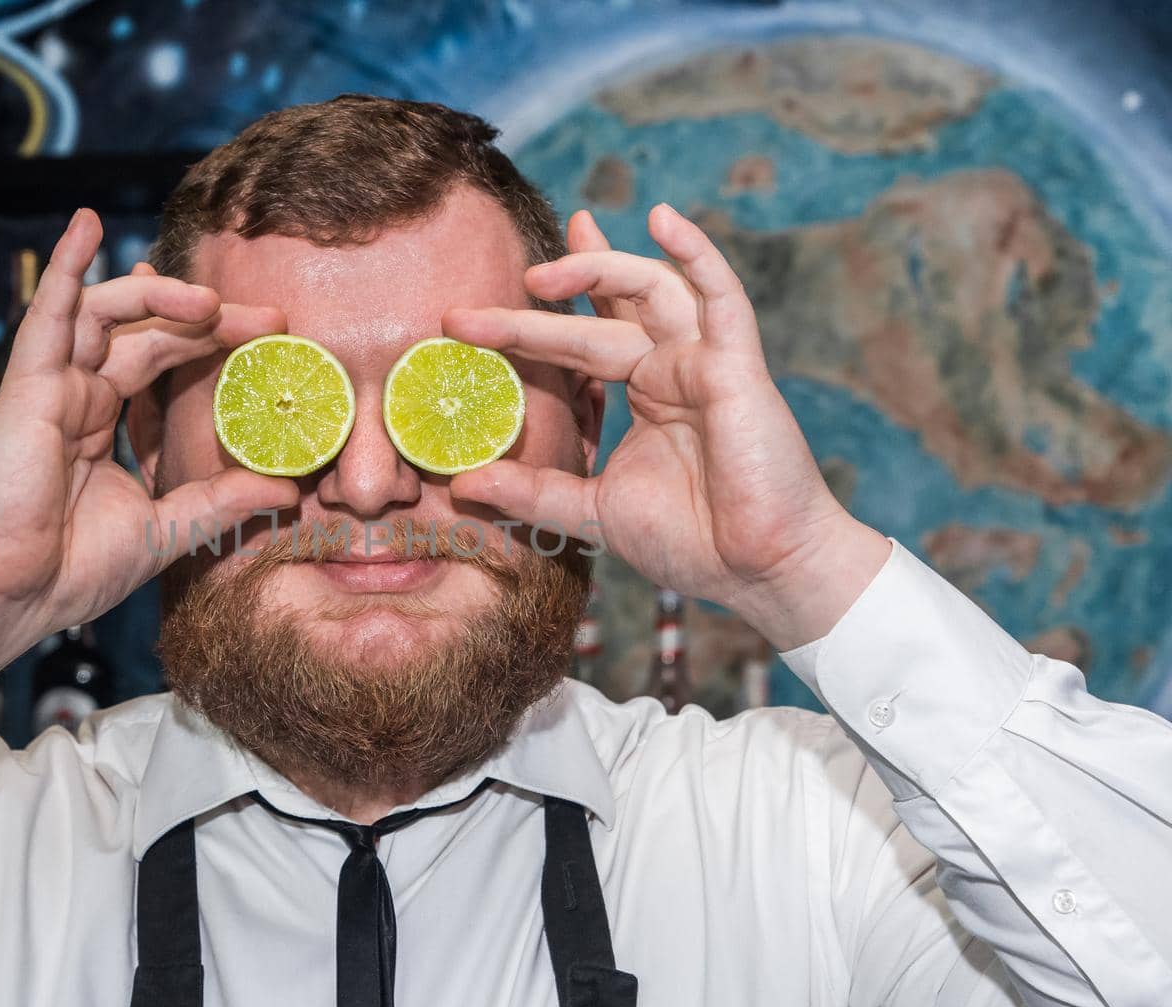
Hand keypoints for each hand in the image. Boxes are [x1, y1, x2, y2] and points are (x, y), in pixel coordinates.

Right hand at [0, 209, 297, 686]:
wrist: (6, 598)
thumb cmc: (68, 572)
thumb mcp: (167, 530)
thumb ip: (223, 502)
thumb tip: (289, 490)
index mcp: (103, 426)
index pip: (165, 364)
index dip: (213, 344)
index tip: (272, 338)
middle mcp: (79, 398)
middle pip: (148, 333)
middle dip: (206, 319)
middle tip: (268, 317)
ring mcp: (52, 388)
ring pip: (107, 314)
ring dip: (158, 296)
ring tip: (209, 300)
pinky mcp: (28, 387)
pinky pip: (49, 314)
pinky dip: (67, 266)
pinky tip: (86, 223)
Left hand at [443, 204, 889, 649]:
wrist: (759, 571)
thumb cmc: (693, 542)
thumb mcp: (594, 513)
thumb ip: (534, 493)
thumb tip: (464, 484)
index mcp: (645, 394)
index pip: (585, 337)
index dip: (536, 317)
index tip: (471, 318)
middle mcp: (672, 368)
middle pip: (602, 313)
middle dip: (539, 304)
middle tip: (467, 315)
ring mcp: (705, 362)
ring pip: (650, 290)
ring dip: (598, 271)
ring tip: (540, 276)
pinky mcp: (738, 366)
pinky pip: (721, 296)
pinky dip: (696, 254)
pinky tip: (664, 219)